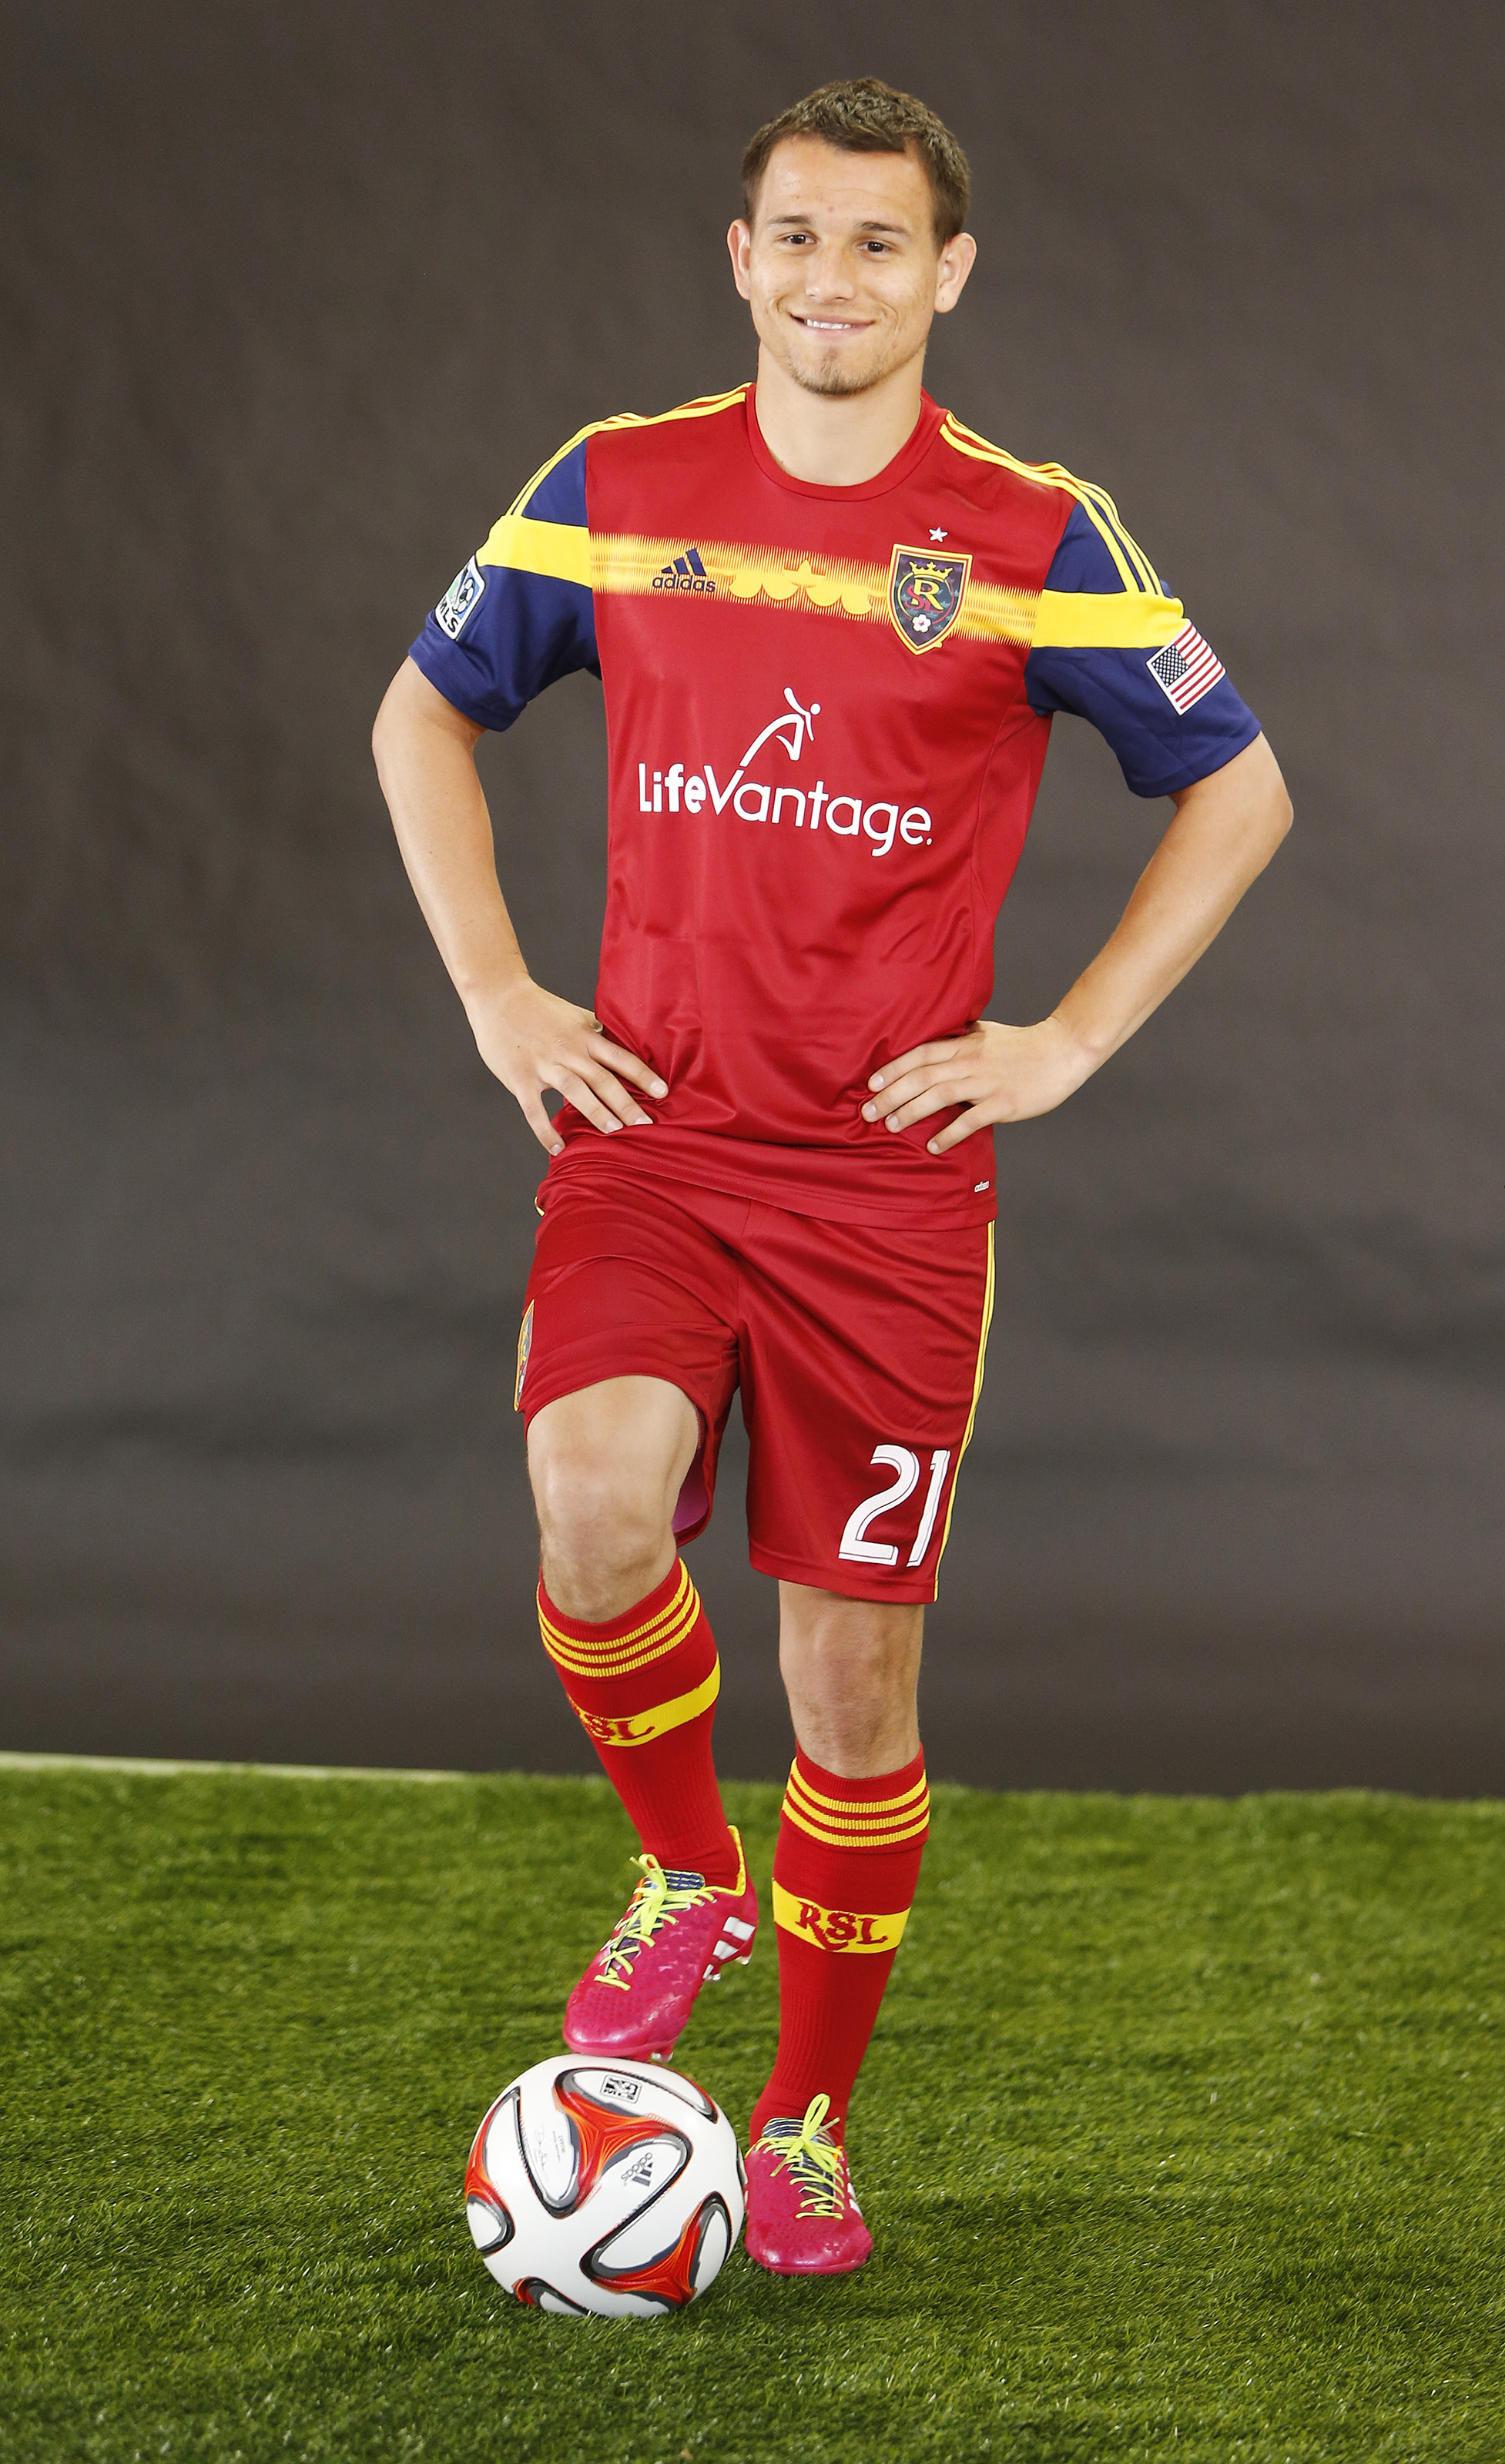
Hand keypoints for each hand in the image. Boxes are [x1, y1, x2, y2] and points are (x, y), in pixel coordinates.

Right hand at [468, 977, 667, 1154]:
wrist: (499, 996)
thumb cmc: (539, 1008)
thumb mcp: (574, 1016)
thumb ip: (595, 1034)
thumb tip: (619, 1048)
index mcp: (585, 1036)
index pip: (621, 1058)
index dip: (643, 1076)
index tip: (663, 1093)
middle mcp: (569, 1051)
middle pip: (603, 1079)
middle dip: (626, 1103)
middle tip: (645, 1124)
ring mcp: (544, 1064)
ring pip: (576, 1091)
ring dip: (596, 1113)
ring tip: (614, 1132)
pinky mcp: (520, 1078)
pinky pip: (534, 1110)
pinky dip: (545, 1131)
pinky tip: (558, 1147)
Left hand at [861, 1016, 1095, 1152]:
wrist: (1062, 1051)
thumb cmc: (1022, 1045)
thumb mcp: (985, 1034)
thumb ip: (958, 1040)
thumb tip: (929, 1047)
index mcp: (965, 1043)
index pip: (921, 1054)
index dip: (893, 1068)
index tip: (870, 1084)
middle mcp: (971, 1060)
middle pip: (923, 1076)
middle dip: (892, 1095)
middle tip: (867, 1113)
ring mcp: (988, 1082)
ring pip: (941, 1095)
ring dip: (912, 1111)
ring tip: (891, 1126)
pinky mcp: (1004, 1102)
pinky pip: (971, 1120)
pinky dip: (950, 1133)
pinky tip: (933, 1146)